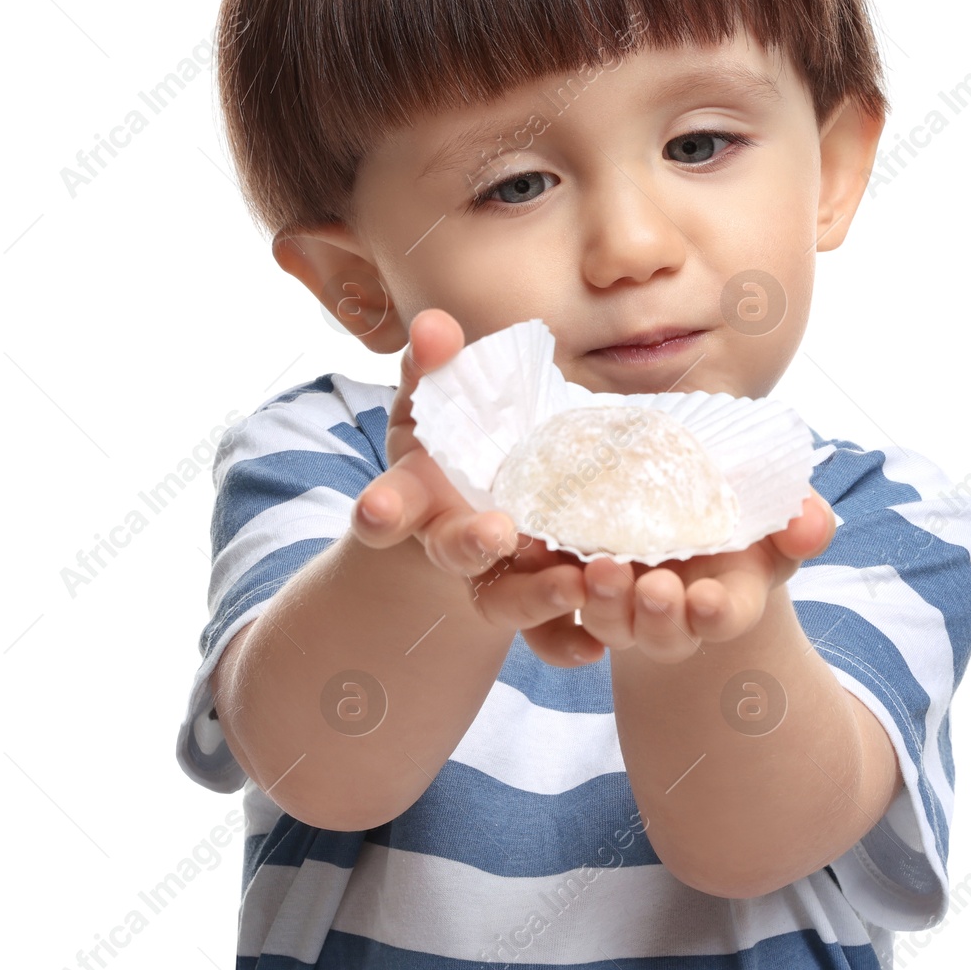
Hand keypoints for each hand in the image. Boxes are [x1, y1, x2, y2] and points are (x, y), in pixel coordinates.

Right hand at [351, 308, 588, 642]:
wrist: (471, 517)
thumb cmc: (445, 452)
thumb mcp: (430, 405)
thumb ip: (428, 367)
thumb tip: (435, 324)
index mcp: (415, 497)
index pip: (388, 505)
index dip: (379, 509)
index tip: (375, 510)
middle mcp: (447, 544)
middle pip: (452, 551)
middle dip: (467, 543)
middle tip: (493, 532)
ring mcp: (489, 581)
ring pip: (504, 599)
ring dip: (536, 595)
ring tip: (575, 584)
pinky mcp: (531, 605)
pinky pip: (546, 634)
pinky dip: (566, 641)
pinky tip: (594, 646)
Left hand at [570, 490, 837, 664]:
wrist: (667, 492)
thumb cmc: (734, 504)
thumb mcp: (775, 506)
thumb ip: (801, 517)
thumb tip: (813, 524)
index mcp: (725, 598)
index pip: (725, 618)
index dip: (718, 615)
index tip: (708, 599)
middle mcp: (672, 614)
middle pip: (663, 635)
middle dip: (657, 617)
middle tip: (652, 587)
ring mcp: (621, 605)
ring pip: (609, 624)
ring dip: (603, 604)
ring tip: (596, 571)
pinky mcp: (575, 588)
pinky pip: (558, 606)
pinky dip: (551, 594)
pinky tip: (545, 561)